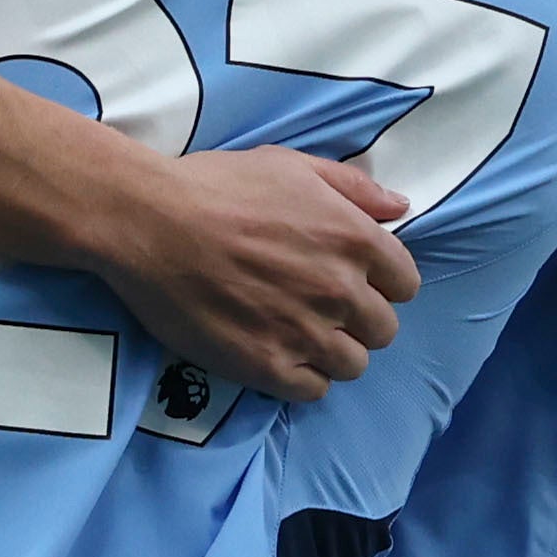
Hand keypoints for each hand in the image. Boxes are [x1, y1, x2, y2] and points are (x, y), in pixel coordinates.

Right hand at [98, 148, 421, 400]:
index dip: (382, 283)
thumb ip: (354, 188)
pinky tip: (279, 354)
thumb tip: (399, 207)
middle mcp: (341, 291)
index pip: (405, 284)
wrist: (150, 223)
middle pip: (383, 329)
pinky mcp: (267, 367)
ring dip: (333, 351)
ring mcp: (306, 333)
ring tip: (299, 333)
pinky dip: (302, 377)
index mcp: (355, 240)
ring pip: (353, 364)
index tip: (355, 280)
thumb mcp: (293, 166)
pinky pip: (313, 390)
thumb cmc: (219, 185)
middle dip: (360, 320)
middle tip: (323, 307)